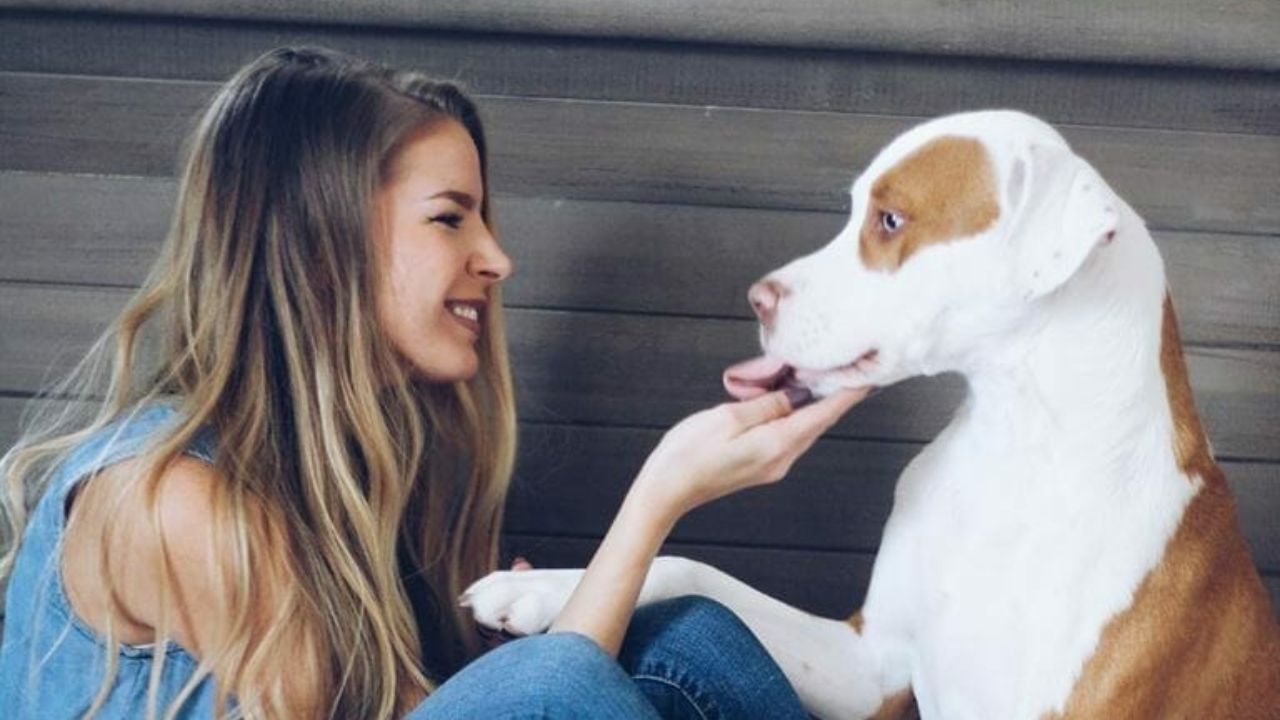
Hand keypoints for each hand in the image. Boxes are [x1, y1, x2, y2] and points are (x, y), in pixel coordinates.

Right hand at [632, 387, 868, 522]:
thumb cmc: (689, 454)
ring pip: (802, 429)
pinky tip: (783, 399)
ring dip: (810, 404)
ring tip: (814, 377)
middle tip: (843, 367)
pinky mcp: (759, 466)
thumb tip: (795, 395)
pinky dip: (792, 416)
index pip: (823, 415)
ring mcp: (771, 466)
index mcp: (777, 444)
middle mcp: (781, 459)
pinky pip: (786, 436)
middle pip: (818, 423)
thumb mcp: (728, 417)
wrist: (666, 491)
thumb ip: (766, 404)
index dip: (847, 394)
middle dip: (832, 396)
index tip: (866, 376)